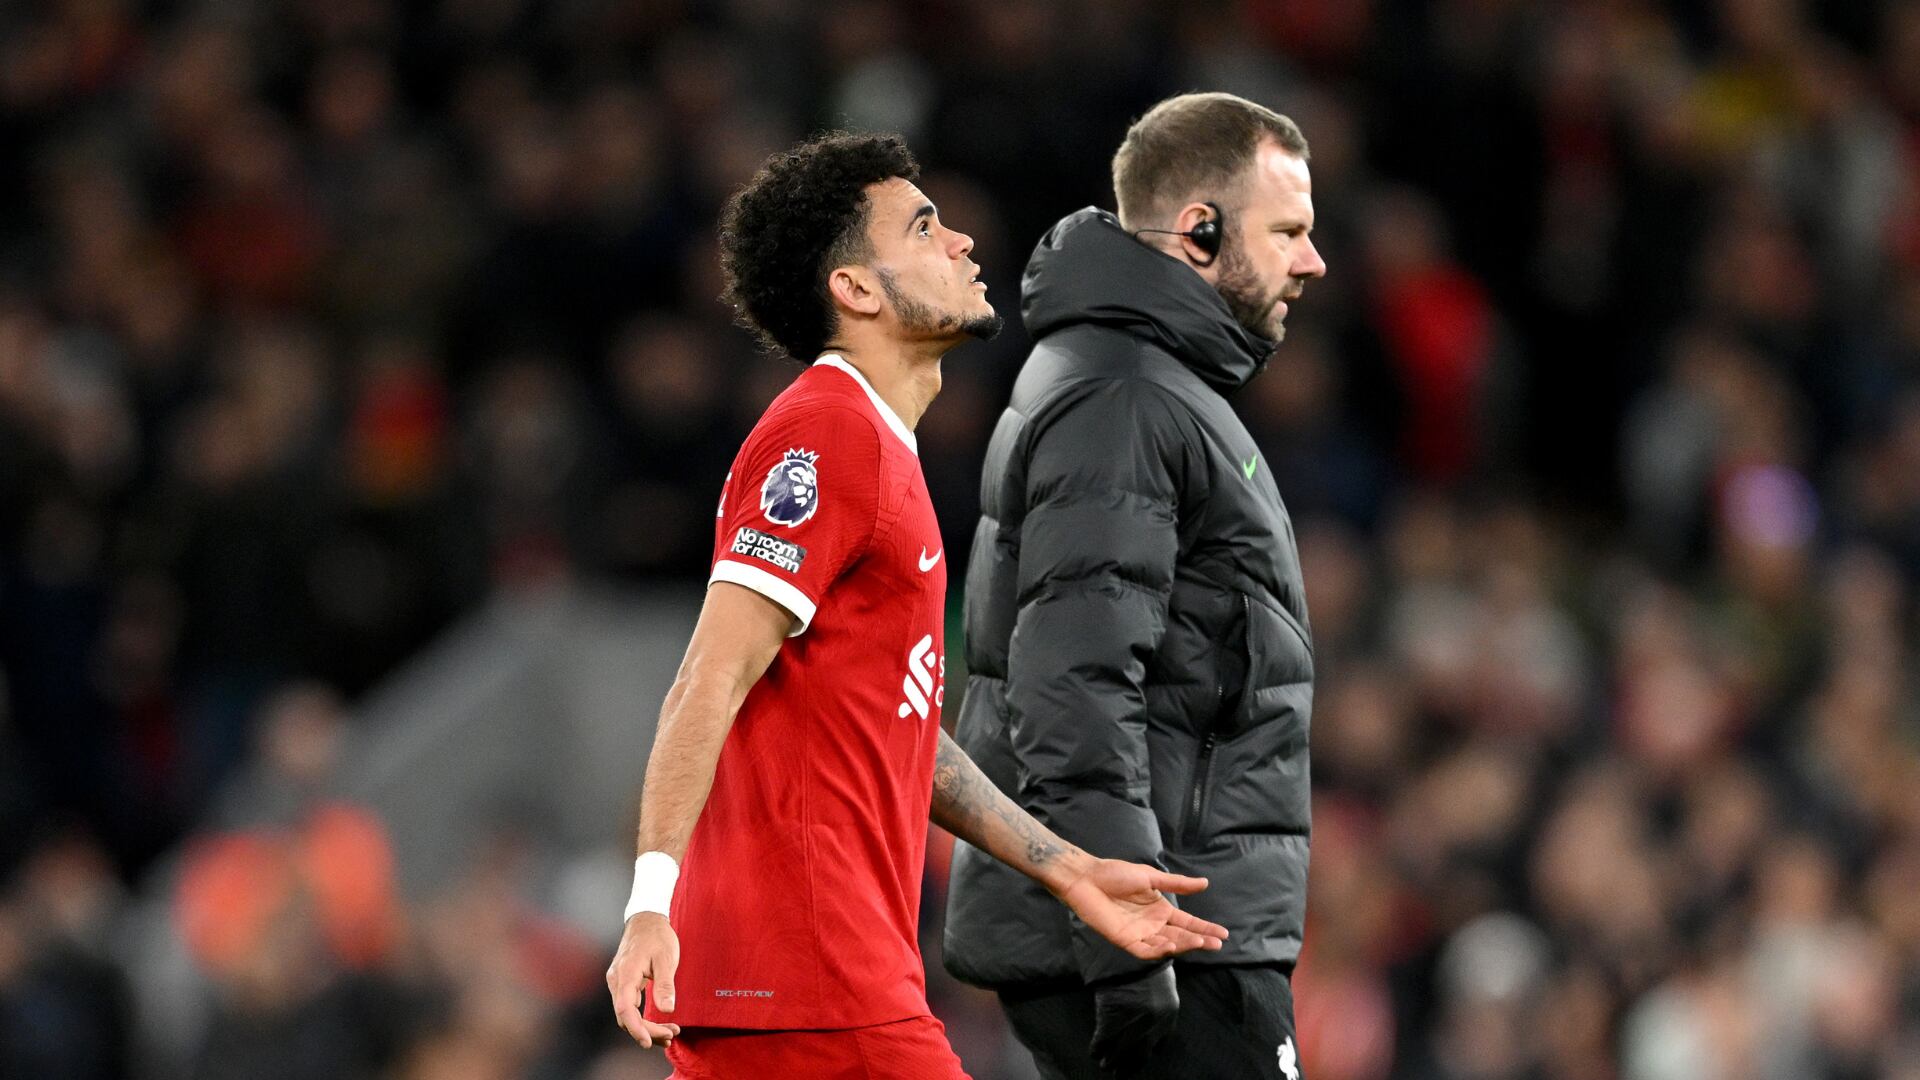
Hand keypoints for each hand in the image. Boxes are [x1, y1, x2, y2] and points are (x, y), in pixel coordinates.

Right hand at [606, 913, 682, 1048]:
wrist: (646, 919)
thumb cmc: (657, 936)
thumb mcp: (666, 958)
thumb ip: (665, 984)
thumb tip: (667, 1010)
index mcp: (625, 974)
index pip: (625, 1009)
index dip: (636, 1029)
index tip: (649, 1043)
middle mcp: (616, 980)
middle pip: (626, 1016)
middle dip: (648, 1030)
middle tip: (672, 1035)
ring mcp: (617, 982)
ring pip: (627, 1014)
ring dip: (646, 1027)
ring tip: (670, 1034)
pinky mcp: (623, 984)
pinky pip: (629, 1007)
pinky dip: (642, 1018)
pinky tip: (658, 1024)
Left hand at [1050, 856, 1228, 959]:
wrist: (1088, 878)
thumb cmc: (1116, 874)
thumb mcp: (1151, 877)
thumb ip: (1177, 884)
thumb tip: (1205, 883)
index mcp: (1160, 909)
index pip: (1188, 922)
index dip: (1205, 928)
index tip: (1223, 934)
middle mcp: (1153, 924)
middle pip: (1181, 936)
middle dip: (1199, 940)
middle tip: (1217, 944)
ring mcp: (1140, 934)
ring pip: (1166, 945)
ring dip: (1183, 945)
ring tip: (1200, 942)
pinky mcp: (1125, 940)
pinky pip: (1145, 951)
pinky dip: (1159, 951)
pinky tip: (1172, 946)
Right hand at [1091, 964, 1179, 1076]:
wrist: (1130, 953)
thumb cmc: (1148, 962)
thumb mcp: (1162, 982)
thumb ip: (1158, 1003)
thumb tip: (1148, 1017)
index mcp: (1169, 1016)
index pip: (1160, 1045)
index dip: (1149, 1051)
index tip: (1141, 1054)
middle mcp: (1153, 1026)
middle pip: (1141, 1056)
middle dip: (1130, 1066)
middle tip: (1120, 1072)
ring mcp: (1132, 1025)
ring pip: (1121, 1054)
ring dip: (1112, 1062)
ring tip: (1106, 1066)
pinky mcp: (1112, 1020)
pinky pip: (1102, 1043)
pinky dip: (1097, 1049)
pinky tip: (1095, 1052)